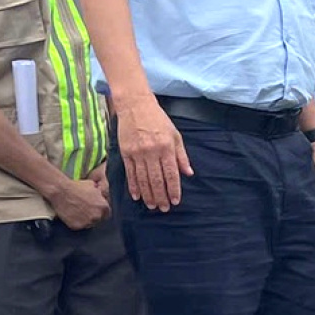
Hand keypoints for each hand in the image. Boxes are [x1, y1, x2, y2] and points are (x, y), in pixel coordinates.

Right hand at [51, 171, 110, 230]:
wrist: (62, 192)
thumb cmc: (77, 187)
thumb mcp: (93, 186)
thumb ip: (99, 194)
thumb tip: (101, 195)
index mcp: (103, 207)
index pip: (106, 214)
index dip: (101, 212)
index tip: (95, 210)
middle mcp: (97, 216)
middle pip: (98, 219)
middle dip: (93, 216)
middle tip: (85, 211)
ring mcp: (87, 222)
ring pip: (88, 224)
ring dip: (85, 220)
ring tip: (77, 212)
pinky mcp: (77, 226)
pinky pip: (79, 226)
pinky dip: (76, 222)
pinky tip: (72, 215)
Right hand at [115, 95, 190, 211]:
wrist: (135, 106)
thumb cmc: (158, 120)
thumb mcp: (175, 135)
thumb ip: (181, 155)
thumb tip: (188, 173)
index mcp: (166, 148)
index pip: (171, 174)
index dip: (173, 189)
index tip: (175, 201)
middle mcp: (152, 152)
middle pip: (156, 180)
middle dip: (161, 196)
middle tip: (163, 208)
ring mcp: (137, 153)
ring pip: (143, 179)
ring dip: (148, 195)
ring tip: (152, 206)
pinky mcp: (126, 153)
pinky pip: (130, 173)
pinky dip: (133, 186)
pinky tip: (137, 196)